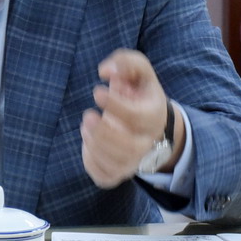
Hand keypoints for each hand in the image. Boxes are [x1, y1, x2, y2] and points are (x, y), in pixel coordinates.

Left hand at [80, 48, 176, 187]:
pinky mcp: (117, 173)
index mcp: (153, 116)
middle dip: (104, 133)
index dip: (115, 105)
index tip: (97, 91)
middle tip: (87, 116)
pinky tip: (88, 142)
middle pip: (129, 148)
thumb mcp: (138, 71)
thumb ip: (126, 63)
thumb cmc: (138, 92)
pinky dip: (91, 162)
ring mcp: (133, 161)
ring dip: (95, 145)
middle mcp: (147, 143)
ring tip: (87, 126)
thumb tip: (105, 71)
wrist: (146, 120)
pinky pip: (105, 177)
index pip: (137, 117)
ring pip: (116, 164)